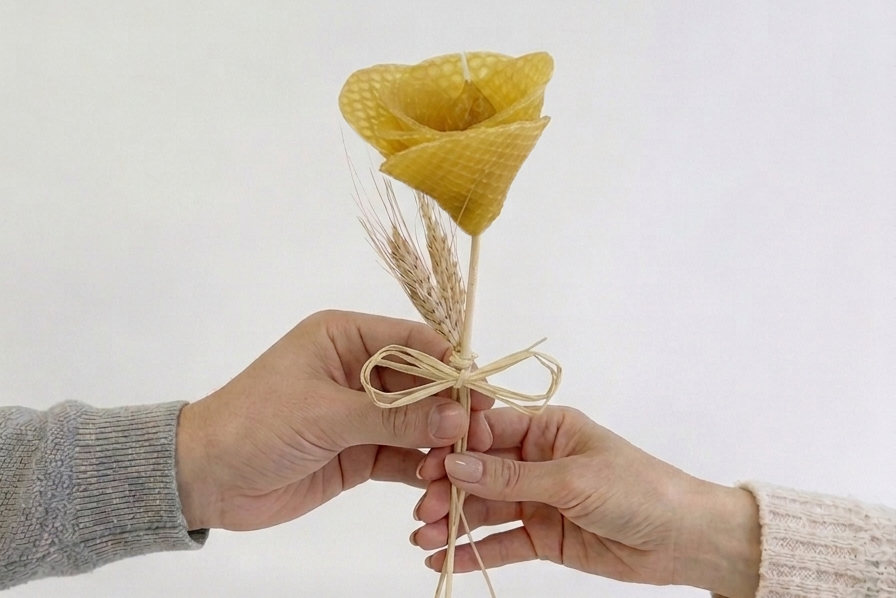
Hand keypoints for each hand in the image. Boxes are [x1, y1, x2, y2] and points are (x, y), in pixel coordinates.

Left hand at [174, 310, 491, 531]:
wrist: (205, 479)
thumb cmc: (256, 424)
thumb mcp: (326, 414)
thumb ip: (393, 416)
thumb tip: (456, 418)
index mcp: (345, 337)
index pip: (413, 341)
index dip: (450, 364)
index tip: (480, 391)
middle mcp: (359, 369)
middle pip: (423, 383)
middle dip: (451, 408)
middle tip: (482, 433)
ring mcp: (361, 413)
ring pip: (417, 422)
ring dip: (439, 441)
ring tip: (461, 462)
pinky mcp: (359, 451)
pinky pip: (401, 454)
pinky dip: (420, 466)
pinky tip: (437, 480)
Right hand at [411, 407, 760, 597]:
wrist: (683, 540)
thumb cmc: (638, 489)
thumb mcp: (573, 478)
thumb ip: (512, 478)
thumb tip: (455, 465)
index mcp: (548, 429)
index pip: (490, 430)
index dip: (456, 447)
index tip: (427, 465)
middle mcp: (538, 460)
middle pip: (481, 472)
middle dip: (450, 489)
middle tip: (423, 509)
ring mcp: (539, 500)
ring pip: (486, 508)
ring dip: (454, 521)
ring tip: (423, 538)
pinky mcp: (544, 536)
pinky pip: (501, 541)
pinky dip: (473, 549)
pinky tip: (442, 557)